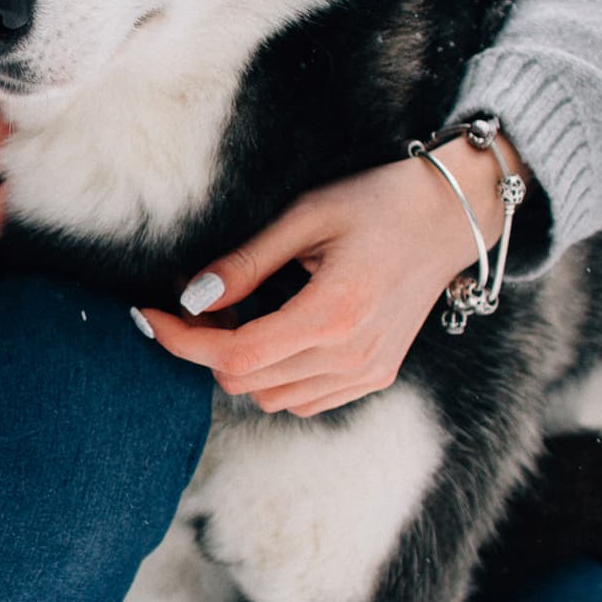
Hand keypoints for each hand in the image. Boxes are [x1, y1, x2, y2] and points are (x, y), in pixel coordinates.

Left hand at [138, 136, 521, 416]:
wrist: (452, 216)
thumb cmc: (379, 203)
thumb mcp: (307, 217)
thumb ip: (247, 262)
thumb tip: (193, 297)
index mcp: (332, 314)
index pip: (233, 355)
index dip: (181, 340)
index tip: (148, 316)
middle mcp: (352, 356)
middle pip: (244, 382)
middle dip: (206, 346)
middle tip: (199, 298)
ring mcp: (367, 373)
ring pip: (270, 398)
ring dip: (242, 364)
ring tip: (240, 312)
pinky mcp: (375, 376)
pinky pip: (304, 399)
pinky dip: (276, 375)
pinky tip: (276, 330)